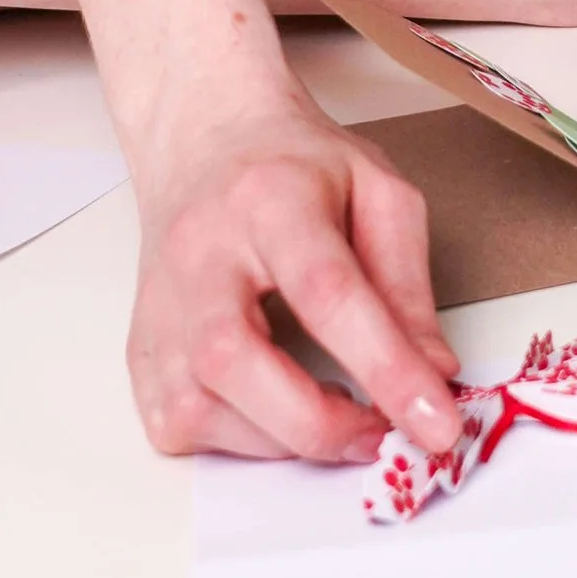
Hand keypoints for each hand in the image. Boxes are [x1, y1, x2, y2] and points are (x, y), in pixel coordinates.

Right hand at [128, 87, 460, 461]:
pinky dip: (233, 443)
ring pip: (195, 405)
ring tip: (330, 416)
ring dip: (278, 440)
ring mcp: (159, 303)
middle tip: (378, 434)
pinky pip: (173, 425)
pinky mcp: (138, 346)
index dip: (386, 368)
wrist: (204, 135)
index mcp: (270, 200)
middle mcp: (199, 252)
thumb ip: (408, 282)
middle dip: (317, 424)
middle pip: (235, 358)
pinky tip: (272, 412)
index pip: (327, 291)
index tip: (437, 424)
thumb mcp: (377, 191)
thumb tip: (433, 375)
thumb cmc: (294, 165)